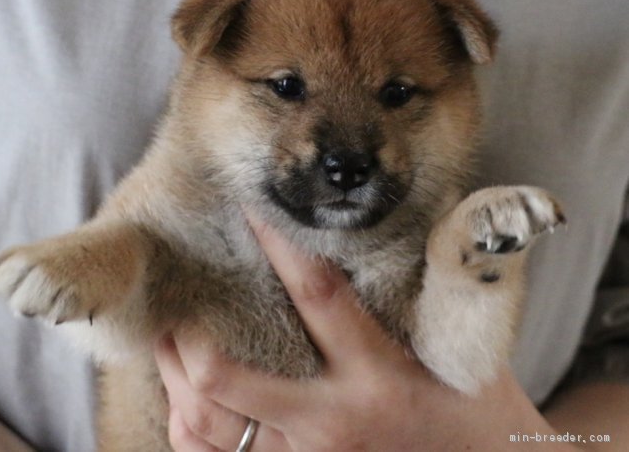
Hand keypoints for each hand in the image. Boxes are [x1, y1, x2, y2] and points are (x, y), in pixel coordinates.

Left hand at [155, 214, 567, 451]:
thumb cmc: (476, 411)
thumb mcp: (458, 345)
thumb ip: (426, 290)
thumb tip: (403, 227)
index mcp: (377, 373)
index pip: (318, 294)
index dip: (279, 245)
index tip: (250, 210)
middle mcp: (331, 422)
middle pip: (226, 379)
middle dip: (188, 336)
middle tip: (173, 299)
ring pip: (208, 428)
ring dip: (175, 382)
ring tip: (163, 342)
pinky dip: (189, 429)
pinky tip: (184, 400)